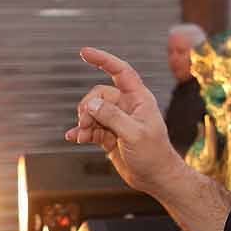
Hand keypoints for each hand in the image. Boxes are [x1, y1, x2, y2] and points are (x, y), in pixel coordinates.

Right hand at [66, 47, 182, 196]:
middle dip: (88, 107)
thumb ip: (112, 117)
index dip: (103, 60)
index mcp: (139, 99)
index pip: (120, 72)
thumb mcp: (134, 134)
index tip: (84, 52)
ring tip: (82, 135)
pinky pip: (90, 128)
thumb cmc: (154, 155)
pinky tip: (74, 138)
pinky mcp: (109, 135)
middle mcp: (127, 106)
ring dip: (84, 122)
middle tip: (86, 123)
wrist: (156, 178)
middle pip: (99, 95)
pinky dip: (81, 132)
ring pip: (92, 111)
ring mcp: (117, 121)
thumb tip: (91, 104)